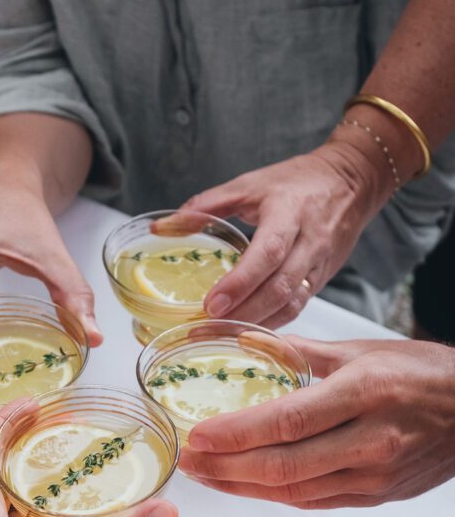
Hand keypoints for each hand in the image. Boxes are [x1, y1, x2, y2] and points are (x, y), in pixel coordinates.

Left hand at [161, 140, 393, 327]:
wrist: (352, 181)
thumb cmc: (298, 180)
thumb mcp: (250, 184)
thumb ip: (207, 204)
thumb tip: (164, 225)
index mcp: (290, 212)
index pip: (268, 252)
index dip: (241, 282)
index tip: (212, 303)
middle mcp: (310, 241)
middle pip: (280, 287)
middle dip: (244, 312)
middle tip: (208, 326)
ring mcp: (320, 263)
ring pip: (291, 303)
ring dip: (258, 324)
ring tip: (222, 335)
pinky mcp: (324, 277)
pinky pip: (299, 306)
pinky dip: (274, 322)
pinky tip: (249, 331)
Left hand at [179, 336, 454, 507]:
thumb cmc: (422, 373)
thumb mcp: (362, 350)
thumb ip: (301, 351)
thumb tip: (248, 342)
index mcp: (363, 393)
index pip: (287, 421)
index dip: (237, 434)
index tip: (197, 435)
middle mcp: (370, 440)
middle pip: (284, 465)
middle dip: (227, 467)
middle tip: (188, 460)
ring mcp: (375, 475)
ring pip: (295, 491)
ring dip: (243, 487)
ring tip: (205, 475)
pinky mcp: (377, 496)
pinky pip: (316, 501)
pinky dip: (275, 495)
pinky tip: (246, 486)